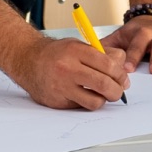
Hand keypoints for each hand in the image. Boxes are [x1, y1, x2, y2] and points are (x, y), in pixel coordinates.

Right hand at [7, 36, 128, 109]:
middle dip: (117, 90)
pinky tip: (85, 95)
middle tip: (118, 90)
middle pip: (104, 84)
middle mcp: (68, 68)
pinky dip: (87, 102)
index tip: (122, 78)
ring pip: (95, 101)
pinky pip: (81, 107)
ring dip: (104, 100)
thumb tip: (123, 68)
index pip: (109, 65)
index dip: (120, 74)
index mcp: (76, 51)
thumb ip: (102, 54)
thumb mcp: (79, 45)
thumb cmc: (57, 53)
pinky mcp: (57, 101)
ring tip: (102, 95)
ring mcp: (61, 86)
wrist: (28, 61)